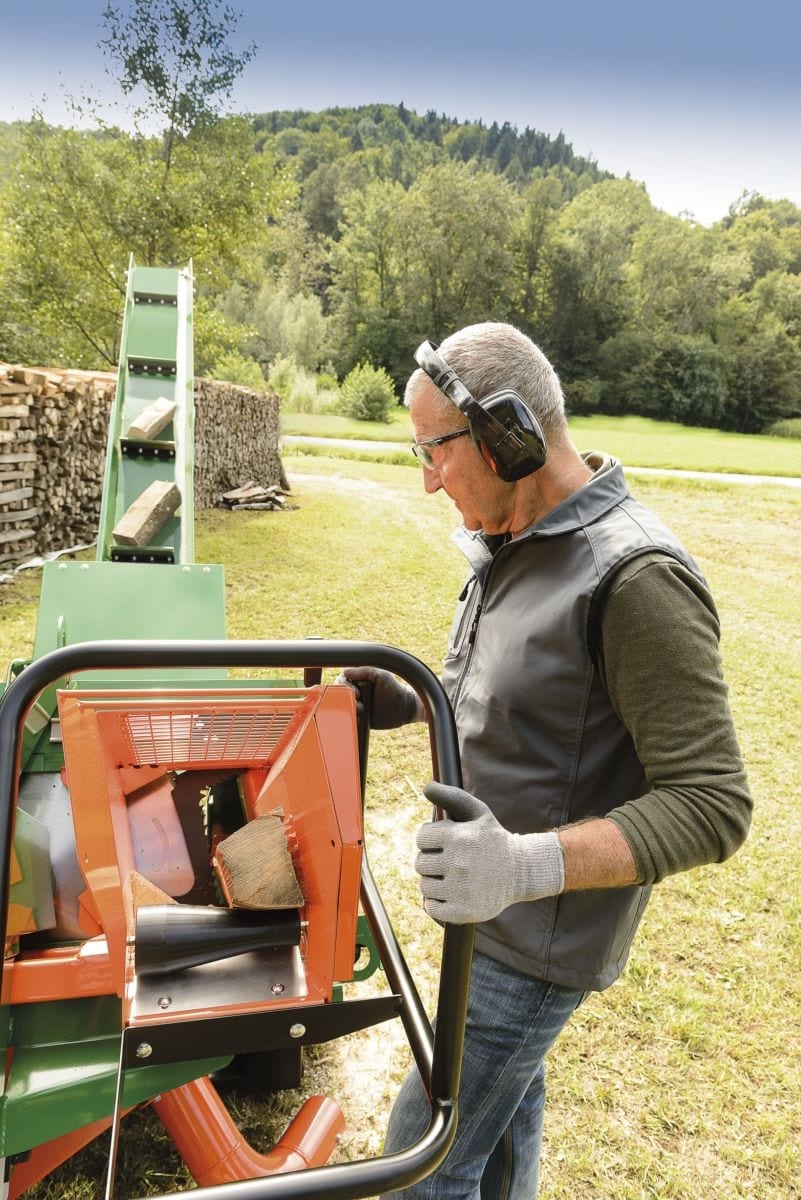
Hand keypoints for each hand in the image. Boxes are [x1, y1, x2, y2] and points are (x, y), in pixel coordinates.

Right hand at [335, 666, 422, 728]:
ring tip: (362, 712)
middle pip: (340, 695)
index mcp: (359, 681)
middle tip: (360, 705)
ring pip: (343, 708)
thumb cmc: (394, 689)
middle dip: (347, 701)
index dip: (346, 688)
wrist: (405, 709)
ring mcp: (357, 706)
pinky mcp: (361, 719)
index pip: (342, 681)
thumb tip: (345, 671)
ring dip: (349, 710)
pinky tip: (359, 720)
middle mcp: (356, 693)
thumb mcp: (382, 676)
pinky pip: (350, 719)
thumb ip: (365, 671)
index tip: (358, 694)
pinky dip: (351, 720)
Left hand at [415, 782, 564, 923]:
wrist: (522, 872)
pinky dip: (437, 904)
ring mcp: (460, 888)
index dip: (430, 841)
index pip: (421, 838)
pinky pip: (431, 908)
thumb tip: (427, 786)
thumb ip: (452, 796)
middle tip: (449, 863)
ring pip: (424, 886)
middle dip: (431, 862)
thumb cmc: (495, 840)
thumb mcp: (479, 812)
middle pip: (420, 864)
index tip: (443, 845)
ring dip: (434, 883)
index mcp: (458, 837)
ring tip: (452, 878)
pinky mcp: (463, 911)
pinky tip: (451, 895)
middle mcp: (458, 862)